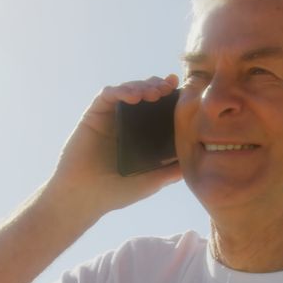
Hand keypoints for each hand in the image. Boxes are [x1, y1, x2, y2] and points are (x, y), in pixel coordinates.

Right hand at [44, 74, 182, 217]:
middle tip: (169, 87)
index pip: (158, 109)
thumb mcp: (152, 181)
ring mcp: (110, 117)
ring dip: (142, 86)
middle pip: (144, 93)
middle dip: (158, 86)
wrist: (84, 197)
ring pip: (128, 89)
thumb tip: (198, 159)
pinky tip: (133, 96)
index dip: (170, 96)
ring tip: (153, 92)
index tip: (183, 89)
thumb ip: (173, 170)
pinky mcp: (93, 115)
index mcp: (141, 134)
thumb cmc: (117, 192)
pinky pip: (107, 94)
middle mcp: (126, 122)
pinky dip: (121, 90)